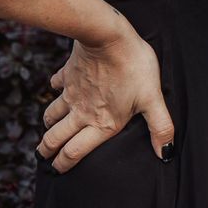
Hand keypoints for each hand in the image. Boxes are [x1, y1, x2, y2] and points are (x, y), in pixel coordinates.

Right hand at [36, 21, 174, 172]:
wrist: (107, 36)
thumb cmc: (132, 66)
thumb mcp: (152, 99)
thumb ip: (160, 127)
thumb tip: (165, 153)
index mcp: (102, 124)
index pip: (75, 152)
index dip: (63, 164)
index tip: (56, 171)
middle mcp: (82, 113)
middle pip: (56, 137)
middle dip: (47, 149)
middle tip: (42, 156)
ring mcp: (72, 93)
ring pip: (52, 114)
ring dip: (49, 124)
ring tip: (48, 129)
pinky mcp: (67, 74)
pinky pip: (56, 85)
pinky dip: (55, 90)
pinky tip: (57, 89)